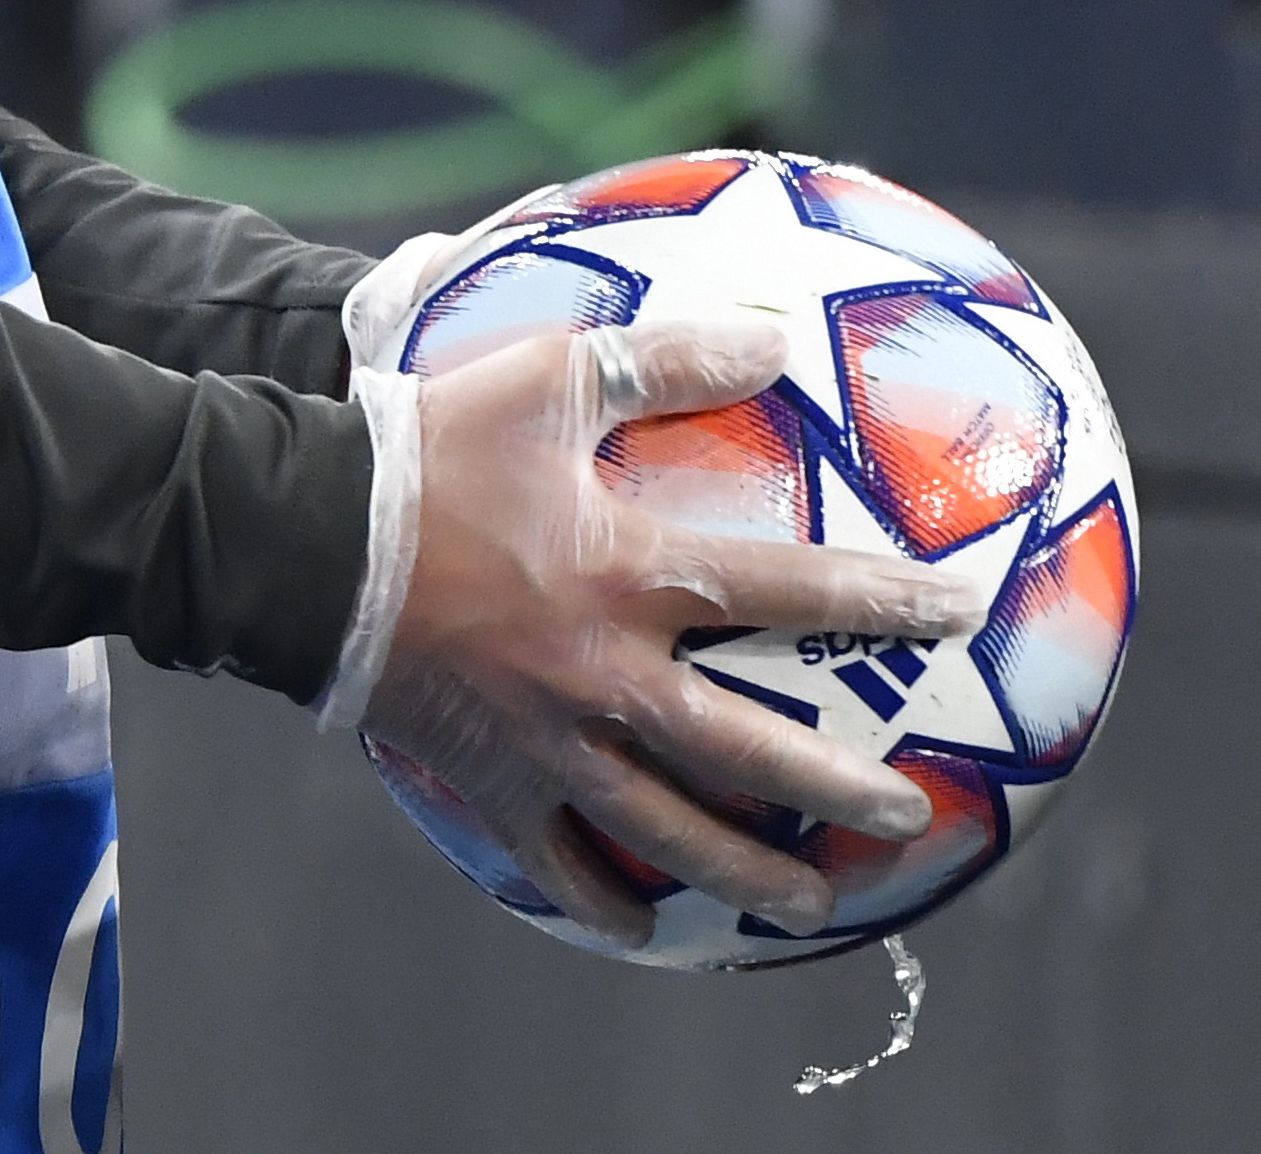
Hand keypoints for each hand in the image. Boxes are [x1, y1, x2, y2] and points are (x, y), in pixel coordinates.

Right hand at [360, 322, 984, 947]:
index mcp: (632, 577)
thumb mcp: (553, 378)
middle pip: (745, 752)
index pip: (787, 593)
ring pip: (666, 829)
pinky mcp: (490, 781)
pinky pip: (555, 859)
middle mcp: (606, 676)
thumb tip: (773, 334)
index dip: (880, 600)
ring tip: (813, 908)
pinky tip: (645, 926)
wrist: (303, 541)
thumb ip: (668, 360)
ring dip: (745, 872)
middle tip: (912, 819)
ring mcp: (548, 743)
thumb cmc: (432, 452)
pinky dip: (601, 898)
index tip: (958, 611)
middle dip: (837, 789)